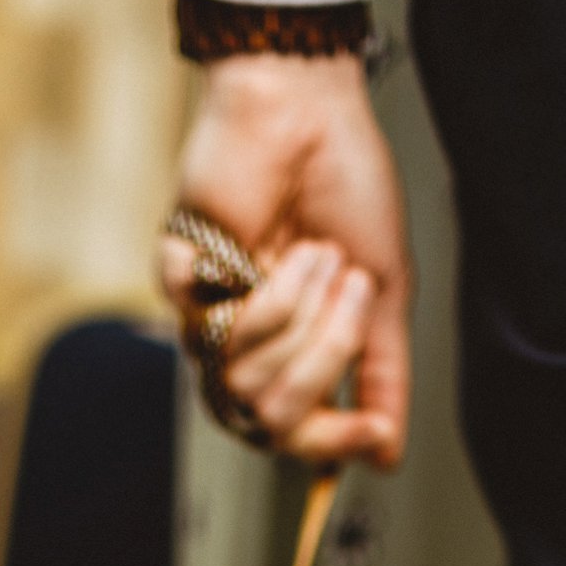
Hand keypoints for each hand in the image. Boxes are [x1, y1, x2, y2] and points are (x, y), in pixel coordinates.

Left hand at [159, 52, 410, 467]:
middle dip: (325, 354)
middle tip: (346, 285)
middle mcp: (251, 343)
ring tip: (314, 254)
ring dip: (297, 314)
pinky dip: (263, 289)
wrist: (309, 111)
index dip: (335, 442)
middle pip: (276, 412)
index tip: (372, 430)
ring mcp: (211, 314)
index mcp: (298, 349)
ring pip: (246, 379)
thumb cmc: (346, 185)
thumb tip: (387, 454)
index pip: (300, 433)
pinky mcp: (179, 280)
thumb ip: (382, 373)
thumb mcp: (385, 289)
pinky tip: (271, 241)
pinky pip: (214, 330)